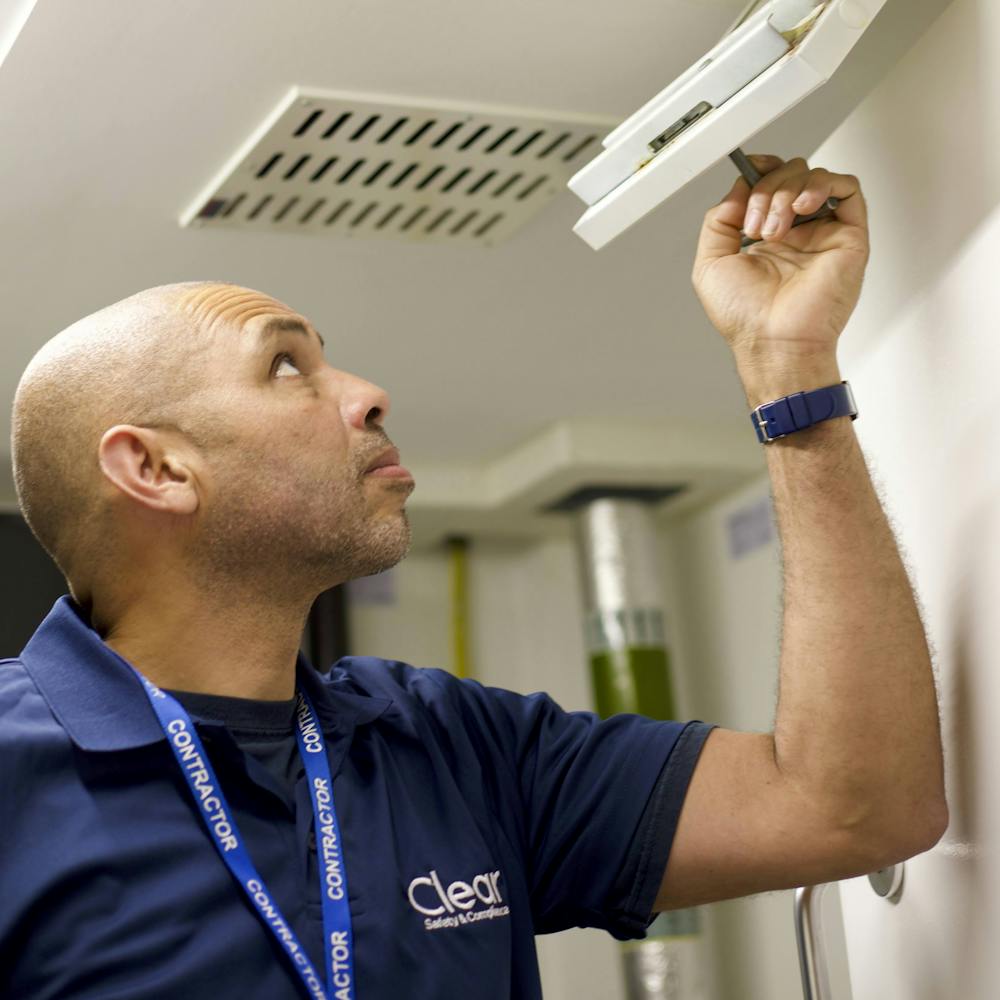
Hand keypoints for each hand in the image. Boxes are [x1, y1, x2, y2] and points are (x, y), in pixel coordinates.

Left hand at [691, 155, 869, 364]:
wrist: (772, 340)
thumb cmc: (745, 317)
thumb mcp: (710, 263)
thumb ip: (719, 220)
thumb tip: (739, 188)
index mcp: (766, 237)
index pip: (769, 184)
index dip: (760, 170)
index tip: (750, 169)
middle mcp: (796, 233)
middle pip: (790, 175)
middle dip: (767, 190)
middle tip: (754, 225)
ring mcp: (822, 233)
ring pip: (814, 178)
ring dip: (788, 192)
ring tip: (776, 228)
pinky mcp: (848, 237)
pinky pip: (847, 189)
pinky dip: (823, 185)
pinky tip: (802, 208)